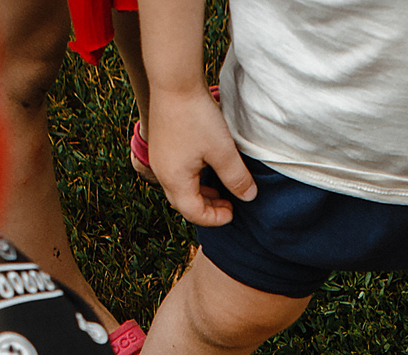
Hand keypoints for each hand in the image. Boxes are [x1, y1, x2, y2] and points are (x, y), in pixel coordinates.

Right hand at [148, 85, 253, 224]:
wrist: (174, 82)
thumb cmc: (197, 117)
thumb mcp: (223, 151)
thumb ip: (236, 178)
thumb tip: (249, 197)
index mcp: (175, 180)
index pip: (194, 213)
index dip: (215, 218)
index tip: (233, 212)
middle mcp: (162, 173)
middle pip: (184, 203)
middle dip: (207, 208)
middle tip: (229, 204)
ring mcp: (159, 159)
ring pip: (180, 187)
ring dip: (200, 192)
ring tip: (220, 189)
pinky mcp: (161, 146)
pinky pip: (176, 172)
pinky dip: (192, 178)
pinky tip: (206, 167)